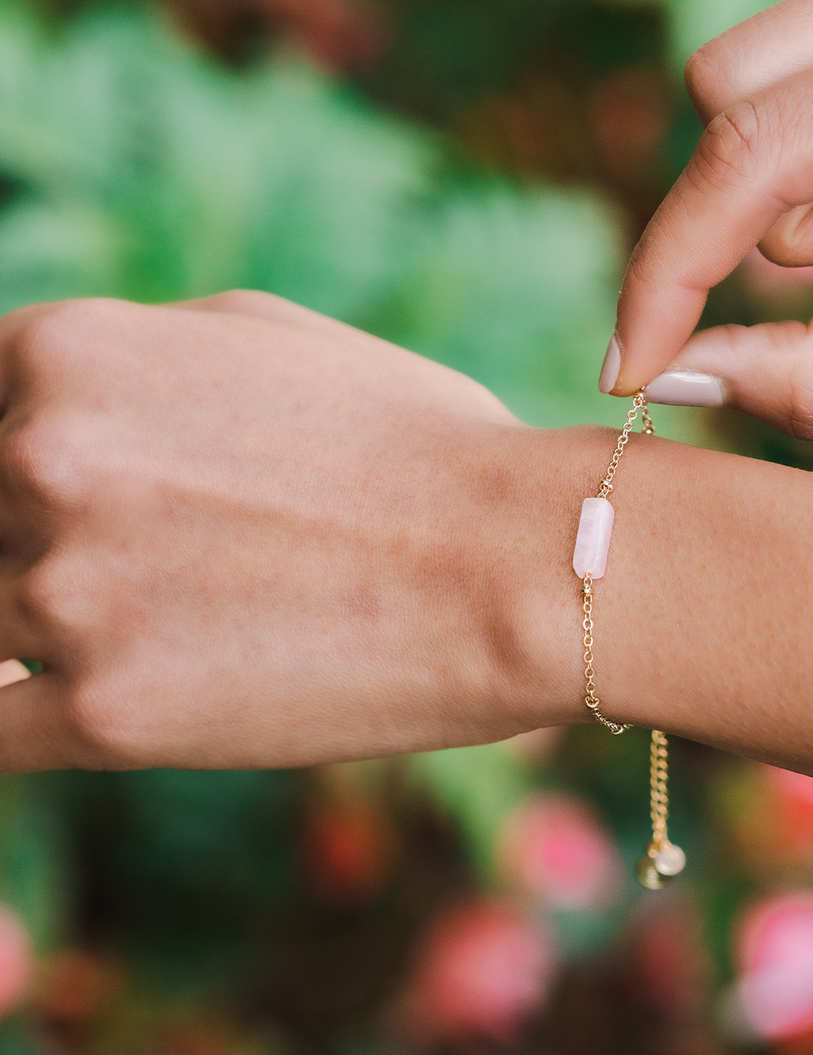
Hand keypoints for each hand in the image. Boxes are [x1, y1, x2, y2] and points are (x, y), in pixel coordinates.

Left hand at [0, 292, 590, 769]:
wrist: (519, 562)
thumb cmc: (417, 442)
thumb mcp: (265, 337)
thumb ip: (133, 356)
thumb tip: (55, 394)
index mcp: (72, 352)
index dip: (16, 456)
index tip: (63, 497)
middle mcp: (44, 459)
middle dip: (33, 539)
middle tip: (140, 564)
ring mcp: (69, 593)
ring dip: (41, 627)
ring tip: (148, 626)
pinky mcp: (107, 716)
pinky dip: (23, 718)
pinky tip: (93, 703)